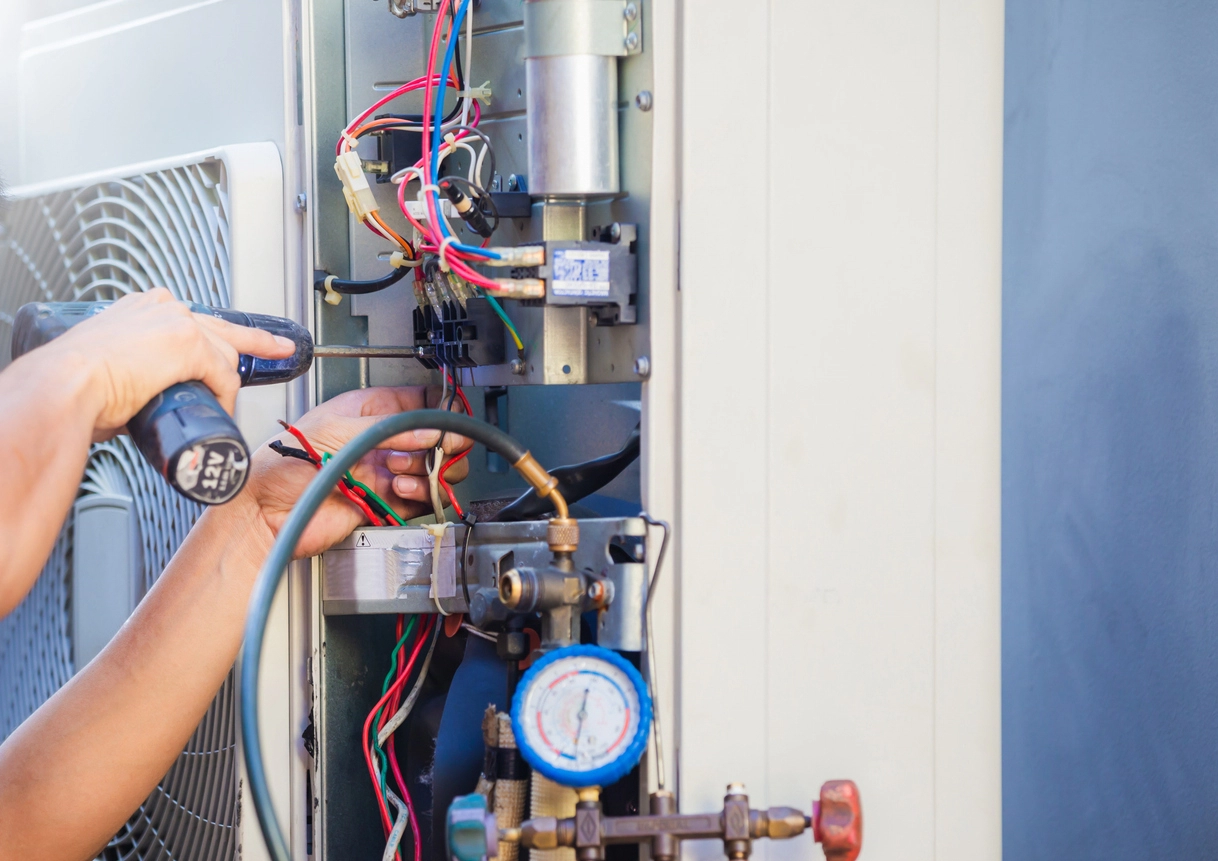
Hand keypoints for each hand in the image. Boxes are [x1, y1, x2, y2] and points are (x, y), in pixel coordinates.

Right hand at [33, 288, 295, 440]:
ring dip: (228, 384)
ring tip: (226, 406)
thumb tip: (139, 402)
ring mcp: (177, 323)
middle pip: (221, 328)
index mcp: (139, 309)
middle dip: (255, 341)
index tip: (235, 340)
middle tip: (279, 347)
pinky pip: (223, 375)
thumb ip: (132, 376)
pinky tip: (218, 410)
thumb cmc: (74, 387)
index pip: (192, 319)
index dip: (217, 336)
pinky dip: (224, 397)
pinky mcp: (190, 344)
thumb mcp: (108, 370)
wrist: (64, 387)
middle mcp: (160, 308)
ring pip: (225, 354)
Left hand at [241, 386, 472, 558]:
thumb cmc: (284, 463)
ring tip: (399, 471)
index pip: (423, 400)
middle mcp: (383, 440)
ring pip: (437, 469)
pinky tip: (400, 489)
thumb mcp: (337, 429)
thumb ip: (388, 429)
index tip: (450, 416)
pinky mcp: (389, 501)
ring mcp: (387, 471)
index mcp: (370, 410)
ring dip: (428, 470)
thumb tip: (428, 429)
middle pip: (438, 437)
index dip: (442, 407)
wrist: (267, 512)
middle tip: (436, 447)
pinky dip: (422, 494)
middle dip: (441, 442)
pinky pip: (423, 497)